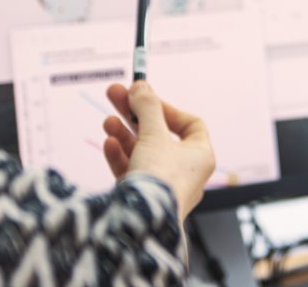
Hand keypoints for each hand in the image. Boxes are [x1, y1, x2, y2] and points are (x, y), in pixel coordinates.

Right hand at [103, 81, 214, 218]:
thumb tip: (141, 85)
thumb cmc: (160, 176)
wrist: (145, 222)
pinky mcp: (144, 199)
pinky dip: (120, 157)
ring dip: (124, 134)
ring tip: (107, 121)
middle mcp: (185, 171)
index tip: (145, 97)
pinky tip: (108, 144)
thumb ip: (147, 108)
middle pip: (159, 134)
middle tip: (114, 94)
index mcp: (200, 155)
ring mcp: (164, 186)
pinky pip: (133, 172)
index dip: (167, 108)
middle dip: (135, 115)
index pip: (189, 124)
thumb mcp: (154, 134)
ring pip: (143, 153)